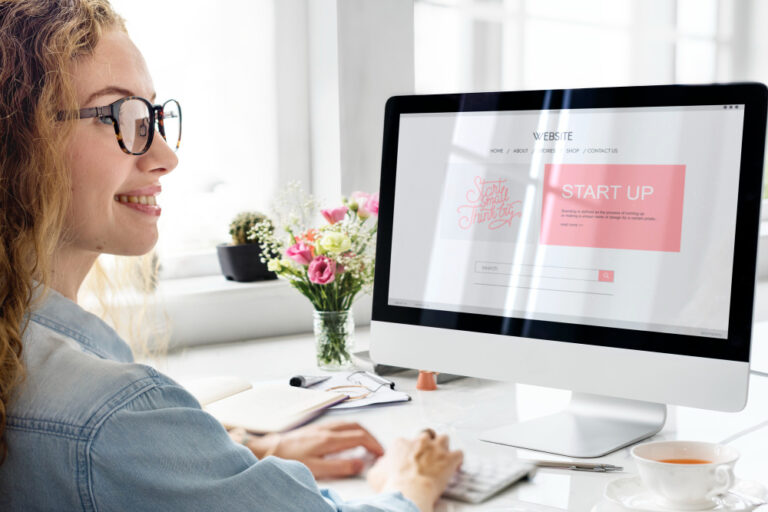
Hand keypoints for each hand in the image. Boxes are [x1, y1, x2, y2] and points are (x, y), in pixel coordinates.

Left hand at [243, 421, 384, 479]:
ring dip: (362, 432)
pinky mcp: (316, 428)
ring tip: (367, 444)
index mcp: (330, 438)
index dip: (374, 445)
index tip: (381, 454)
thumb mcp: (316, 468)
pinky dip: (352, 430)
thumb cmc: (289, 458)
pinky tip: (349, 439)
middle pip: (358, 427)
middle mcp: (328, 429)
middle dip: (371, 437)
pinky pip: (341, 425)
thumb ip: (340, 466)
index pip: (360, 437)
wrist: (269, 449)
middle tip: (378, 449)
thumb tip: (360, 463)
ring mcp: (322, 426)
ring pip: (350, 424)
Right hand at [367, 429, 462, 511]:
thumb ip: (380, 465)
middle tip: (426, 456)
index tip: (409, 460)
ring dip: (444, 447)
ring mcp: (436, 448)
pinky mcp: (449, 459)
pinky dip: (457, 460)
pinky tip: (456, 466)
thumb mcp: (375, 474)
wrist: (408, 492)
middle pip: (426, 435)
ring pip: (444, 438)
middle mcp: (420, 441)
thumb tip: (381, 465)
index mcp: (401, 443)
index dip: (409, 451)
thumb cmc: (392, 484)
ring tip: (442, 457)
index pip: (406, 441)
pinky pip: (458, 454)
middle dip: (427, 444)